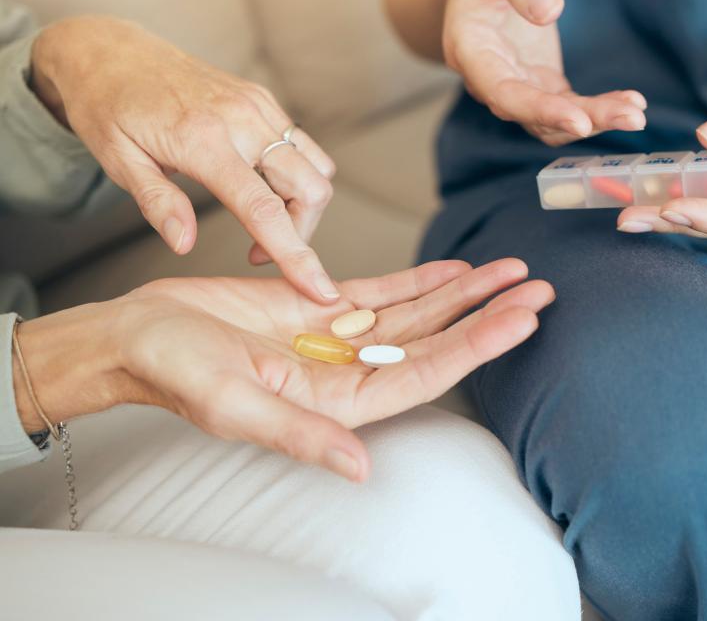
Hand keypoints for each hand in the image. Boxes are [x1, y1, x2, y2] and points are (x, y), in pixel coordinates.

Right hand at [14, 259, 553, 481]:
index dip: (477, 344)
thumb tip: (360, 468)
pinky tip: (455, 269)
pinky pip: (383, 292)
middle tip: (539, 287)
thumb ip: (300, 435)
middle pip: (435, 340)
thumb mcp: (233, 404)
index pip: (426, 372)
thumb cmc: (174, 372)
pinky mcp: (319, 309)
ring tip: (511, 270)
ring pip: (416, 313)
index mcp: (337, 402)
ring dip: (464, 292)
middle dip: (488, 314)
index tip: (523, 318)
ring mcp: (337, 339)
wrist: (136, 336)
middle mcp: (347, 372)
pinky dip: (420, 279)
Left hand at [30, 16, 339, 301]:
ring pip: (317, 167)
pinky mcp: (262, 98)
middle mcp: (242, 119)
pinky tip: (258, 183)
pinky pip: (302, 144)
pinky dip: (296, 175)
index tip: (320, 289)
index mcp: (203, 140)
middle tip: (261, 248)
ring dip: (303, 203)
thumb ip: (157, 203)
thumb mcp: (117, 161)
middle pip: (311, 188)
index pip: (264, 209)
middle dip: (302, 231)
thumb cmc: (107, 106)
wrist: (111, 49)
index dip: (296, 254)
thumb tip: (184, 245)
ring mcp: (257, 105)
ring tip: (261, 216)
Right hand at [438, 0, 646, 144]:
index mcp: (471, 52)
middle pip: (534, 116)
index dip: (540, 110)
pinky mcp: (540, 86)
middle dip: (583, 120)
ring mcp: (517, 87)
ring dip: (596, 120)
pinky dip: (598, 110)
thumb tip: (549, 12)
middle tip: (631, 118)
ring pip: (554, 121)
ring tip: (636, 114)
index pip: (503, 93)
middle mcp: (490, 81)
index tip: (578, 121)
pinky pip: (569, 108)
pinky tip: (630, 103)